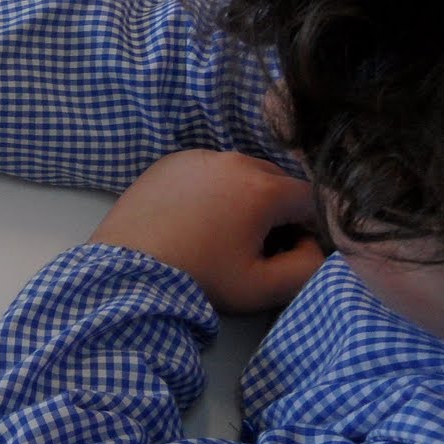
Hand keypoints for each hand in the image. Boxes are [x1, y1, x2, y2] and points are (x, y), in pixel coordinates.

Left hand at [90, 150, 326, 312]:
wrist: (126, 271)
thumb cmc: (197, 278)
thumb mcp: (263, 287)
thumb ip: (308, 267)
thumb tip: (316, 246)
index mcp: (261, 187)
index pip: (311, 199)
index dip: (310, 228)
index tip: (289, 252)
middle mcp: (232, 160)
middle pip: (277, 181)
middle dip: (278, 211)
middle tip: (256, 246)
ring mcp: (197, 157)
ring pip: (241, 173)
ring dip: (245, 198)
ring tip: (223, 234)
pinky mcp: (169, 162)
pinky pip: (207, 171)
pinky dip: (212, 190)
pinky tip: (196, 220)